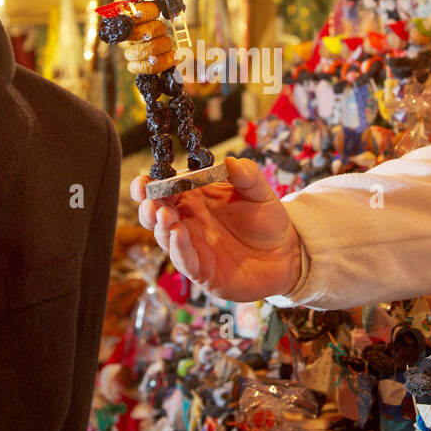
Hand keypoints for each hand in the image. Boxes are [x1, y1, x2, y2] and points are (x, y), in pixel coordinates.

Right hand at [131, 156, 302, 301]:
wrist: (284, 254)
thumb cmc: (267, 220)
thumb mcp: (260, 192)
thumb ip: (247, 175)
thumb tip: (230, 160)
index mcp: (194, 198)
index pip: (165, 188)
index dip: (151, 183)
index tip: (146, 178)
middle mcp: (187, 221)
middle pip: (155, 213)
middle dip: (148, 206)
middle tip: (149, 199)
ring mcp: (192, 246)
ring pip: (163, 236)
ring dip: (160, 225)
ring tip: (164, 214)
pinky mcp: (200, 270)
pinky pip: (182, 259)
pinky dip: (177, 247)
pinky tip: (177, 233)